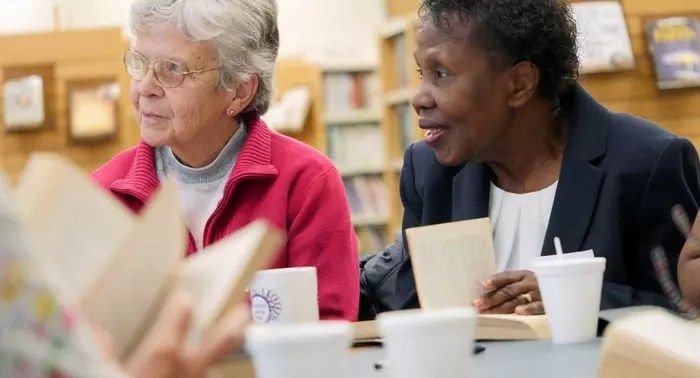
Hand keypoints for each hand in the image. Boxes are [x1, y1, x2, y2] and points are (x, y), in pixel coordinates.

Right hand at [93, 290, 250, 377]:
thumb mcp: (100, 375)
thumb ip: (100, 353)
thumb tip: (95, 331)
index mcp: (163, 354)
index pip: (181, 312)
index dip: (181, 305)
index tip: (183, 300)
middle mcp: (190, 368)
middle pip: (225, 337)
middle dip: (237, 320)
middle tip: (246, 309)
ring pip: (215, 374)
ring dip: (210, 371)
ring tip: (207, 371)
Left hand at [472, 270, 543, 314]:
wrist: (565, 292)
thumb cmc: (540, 288)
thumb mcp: (526, 283)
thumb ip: (510, 286)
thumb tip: (486, 293)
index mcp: (523, 275)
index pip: (507, 276)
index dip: (495, 280)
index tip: (482, 284)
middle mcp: (530, 282)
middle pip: (509, 289)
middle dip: (492, 298)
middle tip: (478, 304)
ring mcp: (540, 293)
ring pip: (518, 299)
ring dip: (502, 306)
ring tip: (489, 311)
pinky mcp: (548, 304)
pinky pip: (538, 306)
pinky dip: (528, 308)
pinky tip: (518, 312)